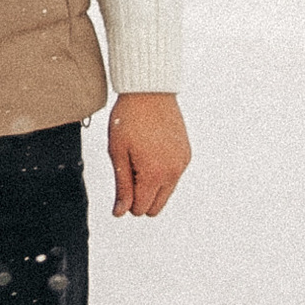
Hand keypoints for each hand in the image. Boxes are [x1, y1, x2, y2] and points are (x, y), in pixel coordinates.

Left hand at [108, 92, 190, 217]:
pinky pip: (174, 176)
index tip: (120, 181)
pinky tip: (150, 152)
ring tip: (138, 159)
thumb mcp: (118, 153)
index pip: (141, 208)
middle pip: (156, 207)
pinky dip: (161, 172)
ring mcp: (182, 163)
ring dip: (151, 185)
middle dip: (140, 198)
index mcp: (154, 174)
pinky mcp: (186, 154)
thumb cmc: (128, 119)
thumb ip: (122, 186)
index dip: (126, 202)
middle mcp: (173, 172)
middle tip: (127, 172)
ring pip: (166, 192)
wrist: (149, 92)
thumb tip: (121, 212)